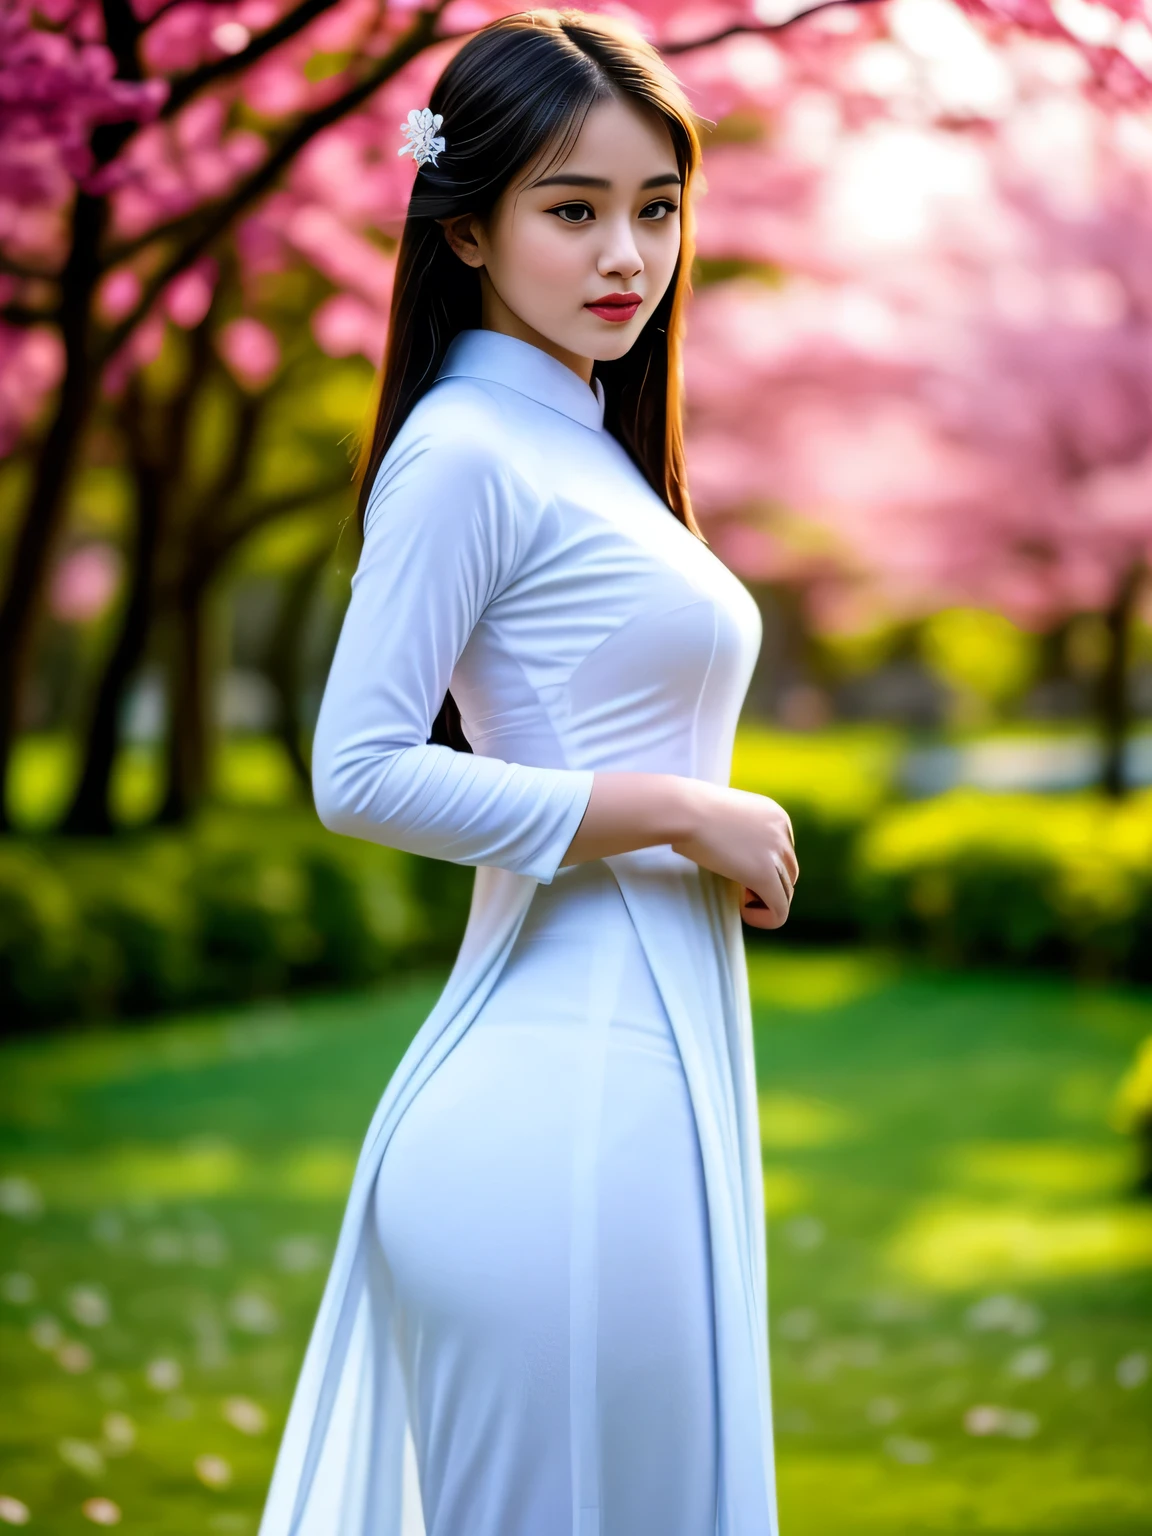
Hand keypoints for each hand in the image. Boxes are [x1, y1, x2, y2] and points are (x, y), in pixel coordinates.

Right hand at [671, 783, 798, 929]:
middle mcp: (782, 832)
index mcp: (775, 815)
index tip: (739, 869)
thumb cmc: (690, 809)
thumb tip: (737, 855)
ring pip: (786, 891)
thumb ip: (741, 831)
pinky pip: (779, 909)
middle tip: (739, 887)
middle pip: (789, 872)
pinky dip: (766, 918)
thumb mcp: (728, 814)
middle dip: (767, 884)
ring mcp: (776, 853)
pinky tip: (745, 913)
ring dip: (764, 900)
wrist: (683, 809)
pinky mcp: (764, 875)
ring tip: (740, 900)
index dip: (763, 866)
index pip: (783, 851)